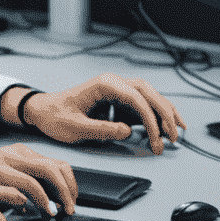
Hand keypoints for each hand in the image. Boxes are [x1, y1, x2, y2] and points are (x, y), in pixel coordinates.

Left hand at [14, 76, 184, 154]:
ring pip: (150, 96)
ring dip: (165, 113)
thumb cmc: (55, 116)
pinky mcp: (118, 100)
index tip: (156, 138)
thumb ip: (102, 129)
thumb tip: (128, 131)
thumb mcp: (75, 127)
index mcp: (103, 85)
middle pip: (148, 93)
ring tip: (177, 133)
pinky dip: (157, 114)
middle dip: (164, 115)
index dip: (150, 119)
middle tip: (173, 137)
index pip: (136, 98)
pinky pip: (143, 103)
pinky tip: (168, 125)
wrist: (42, 111)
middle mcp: (112, 82)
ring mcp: (116, 89)